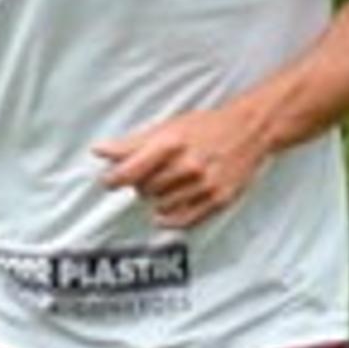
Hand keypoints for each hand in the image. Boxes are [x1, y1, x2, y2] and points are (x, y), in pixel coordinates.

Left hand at [92, 105, 268, 230]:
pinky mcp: (218, 200)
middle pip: (144, 191)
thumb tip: (99, 151)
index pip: (129, 172)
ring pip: (161, 207)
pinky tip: (169, 209)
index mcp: (171, 144)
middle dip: (142, 184)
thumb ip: (132, 143)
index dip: (113, 180)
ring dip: (158, 199)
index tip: (108, 182)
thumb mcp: (168, 127)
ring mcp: (204, 186)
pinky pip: (184, 221)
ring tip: (169, 184)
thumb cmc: (206, 127)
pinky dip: (171, 218)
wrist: (249, 131)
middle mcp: (187, 166)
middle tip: (151, 174)